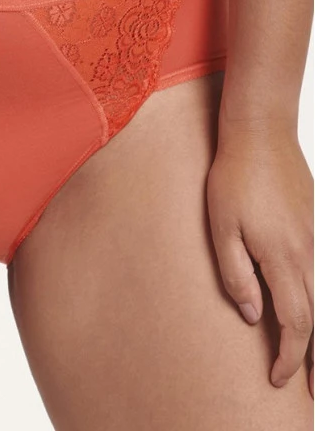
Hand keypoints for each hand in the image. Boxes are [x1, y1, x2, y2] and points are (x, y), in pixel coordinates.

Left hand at [207, 118, 313, 396]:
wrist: (260, 136)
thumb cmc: (234, 179)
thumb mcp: (221, 227)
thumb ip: (236, 274)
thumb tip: (251, 315)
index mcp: (283, 258)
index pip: (295, 324)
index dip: (289, 358)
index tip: (279, 379)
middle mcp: (310, 253)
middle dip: (313, 360)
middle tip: (308, 390)